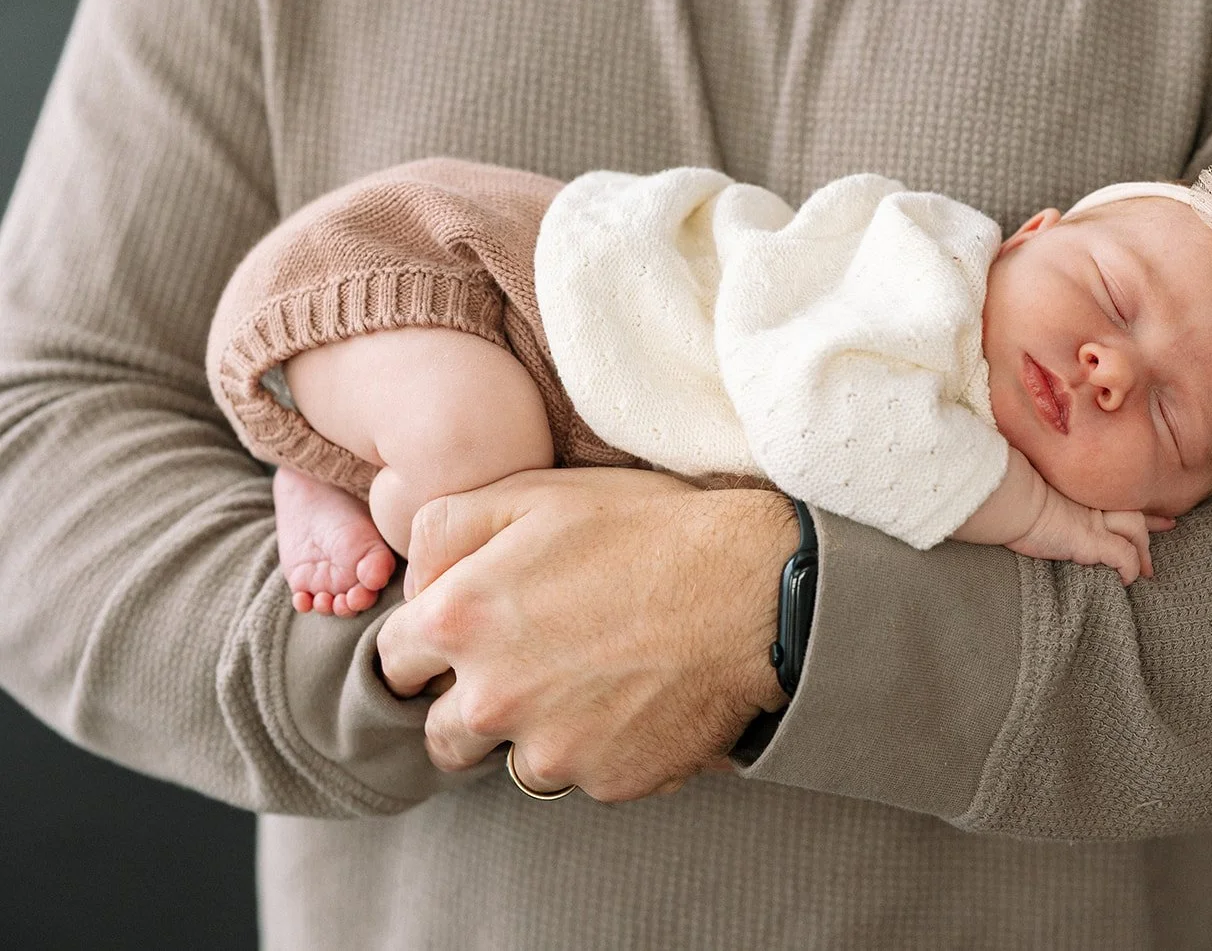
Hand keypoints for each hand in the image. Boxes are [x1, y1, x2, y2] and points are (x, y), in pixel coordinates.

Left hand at [376, 466, 794, 801]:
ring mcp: (551, 751)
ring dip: (537, 733)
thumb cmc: (647, 531)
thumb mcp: (535, 494)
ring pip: (514, 762)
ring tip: (591, 681)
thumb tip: (414, 581)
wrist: (753, 590)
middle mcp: (490, 700)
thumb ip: (445, 529)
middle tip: (526, 667)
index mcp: (459, 623)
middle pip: (441, 735)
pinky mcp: (608, 782)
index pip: (394, 662)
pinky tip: (637, 698)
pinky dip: (603, 747)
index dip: (427, 646)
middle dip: (469, 706)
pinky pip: (586, 777)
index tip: (465, 636)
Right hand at [1005, 488, 1173, 583]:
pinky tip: (1128, 580)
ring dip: (1142, 551)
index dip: (1136, 501)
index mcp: (1079, 489)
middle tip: (1170, 528)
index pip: (1117, 494)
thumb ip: (1045, 496)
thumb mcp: (1031, 493)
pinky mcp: (1090, 540)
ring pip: (1134, 530)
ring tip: (1146, 571)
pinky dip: (1129, 568)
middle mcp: (1091, 501)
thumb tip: (1043, 504)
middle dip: (1152, 525)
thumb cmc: (1009, 498)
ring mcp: (1092, 519)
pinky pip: (1123, 556)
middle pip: (1132, 510)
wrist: (1005, 499)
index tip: (1154, 508)